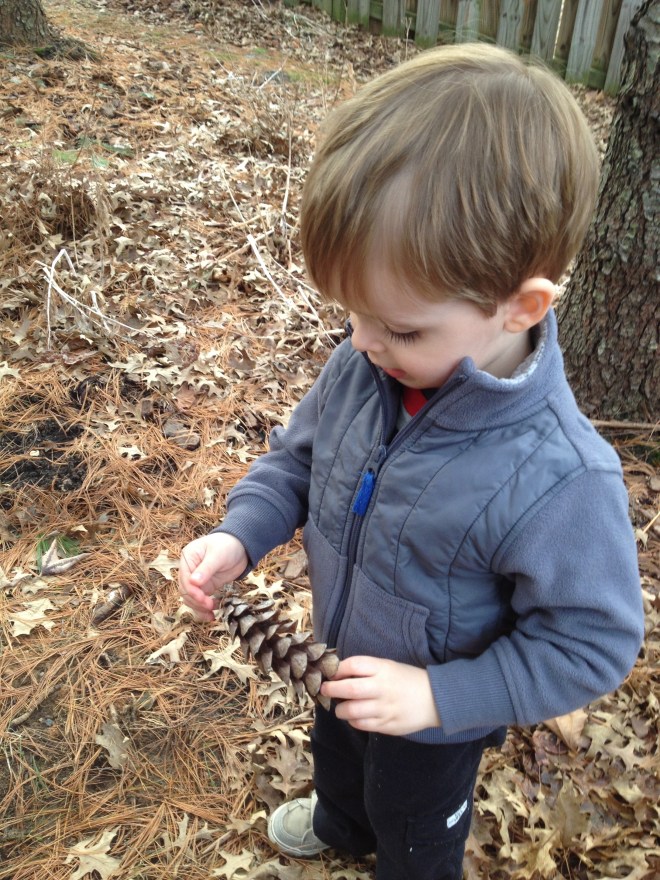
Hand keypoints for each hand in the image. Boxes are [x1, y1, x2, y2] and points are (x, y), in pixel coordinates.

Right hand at [179, 533, 247, 620]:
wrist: (241, 546)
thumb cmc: (228, 545)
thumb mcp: (218, 555)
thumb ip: (206, 569)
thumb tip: (193, 582)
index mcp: (188, 558)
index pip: (185, 579)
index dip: (192, 592)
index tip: (203, 599)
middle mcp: (189, 570)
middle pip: (186, 591)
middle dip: (196, 601)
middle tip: (210, 607)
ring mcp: (197, 580)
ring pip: (191, 598)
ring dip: (199, 608)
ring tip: (211, 614)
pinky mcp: (206, 587)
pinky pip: (201, 601)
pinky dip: (204, 609)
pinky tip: (212, 616)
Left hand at [321, 656, 440, 735]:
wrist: (435, 699)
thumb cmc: (407, 679)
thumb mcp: (389, 666)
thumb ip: (366, 670)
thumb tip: (338, 674)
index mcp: (383, 668)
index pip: (353, 665)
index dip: (337, 669)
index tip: (330, 673)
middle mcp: (383, 687)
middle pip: (349, 689)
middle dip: (331, 690)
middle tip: (325, 690)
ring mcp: (385, 708)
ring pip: (352, 711)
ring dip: (340, 709)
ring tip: (340, 707)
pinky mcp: (388, 725)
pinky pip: (362, 724)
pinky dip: (353, 721)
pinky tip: (354, 717)